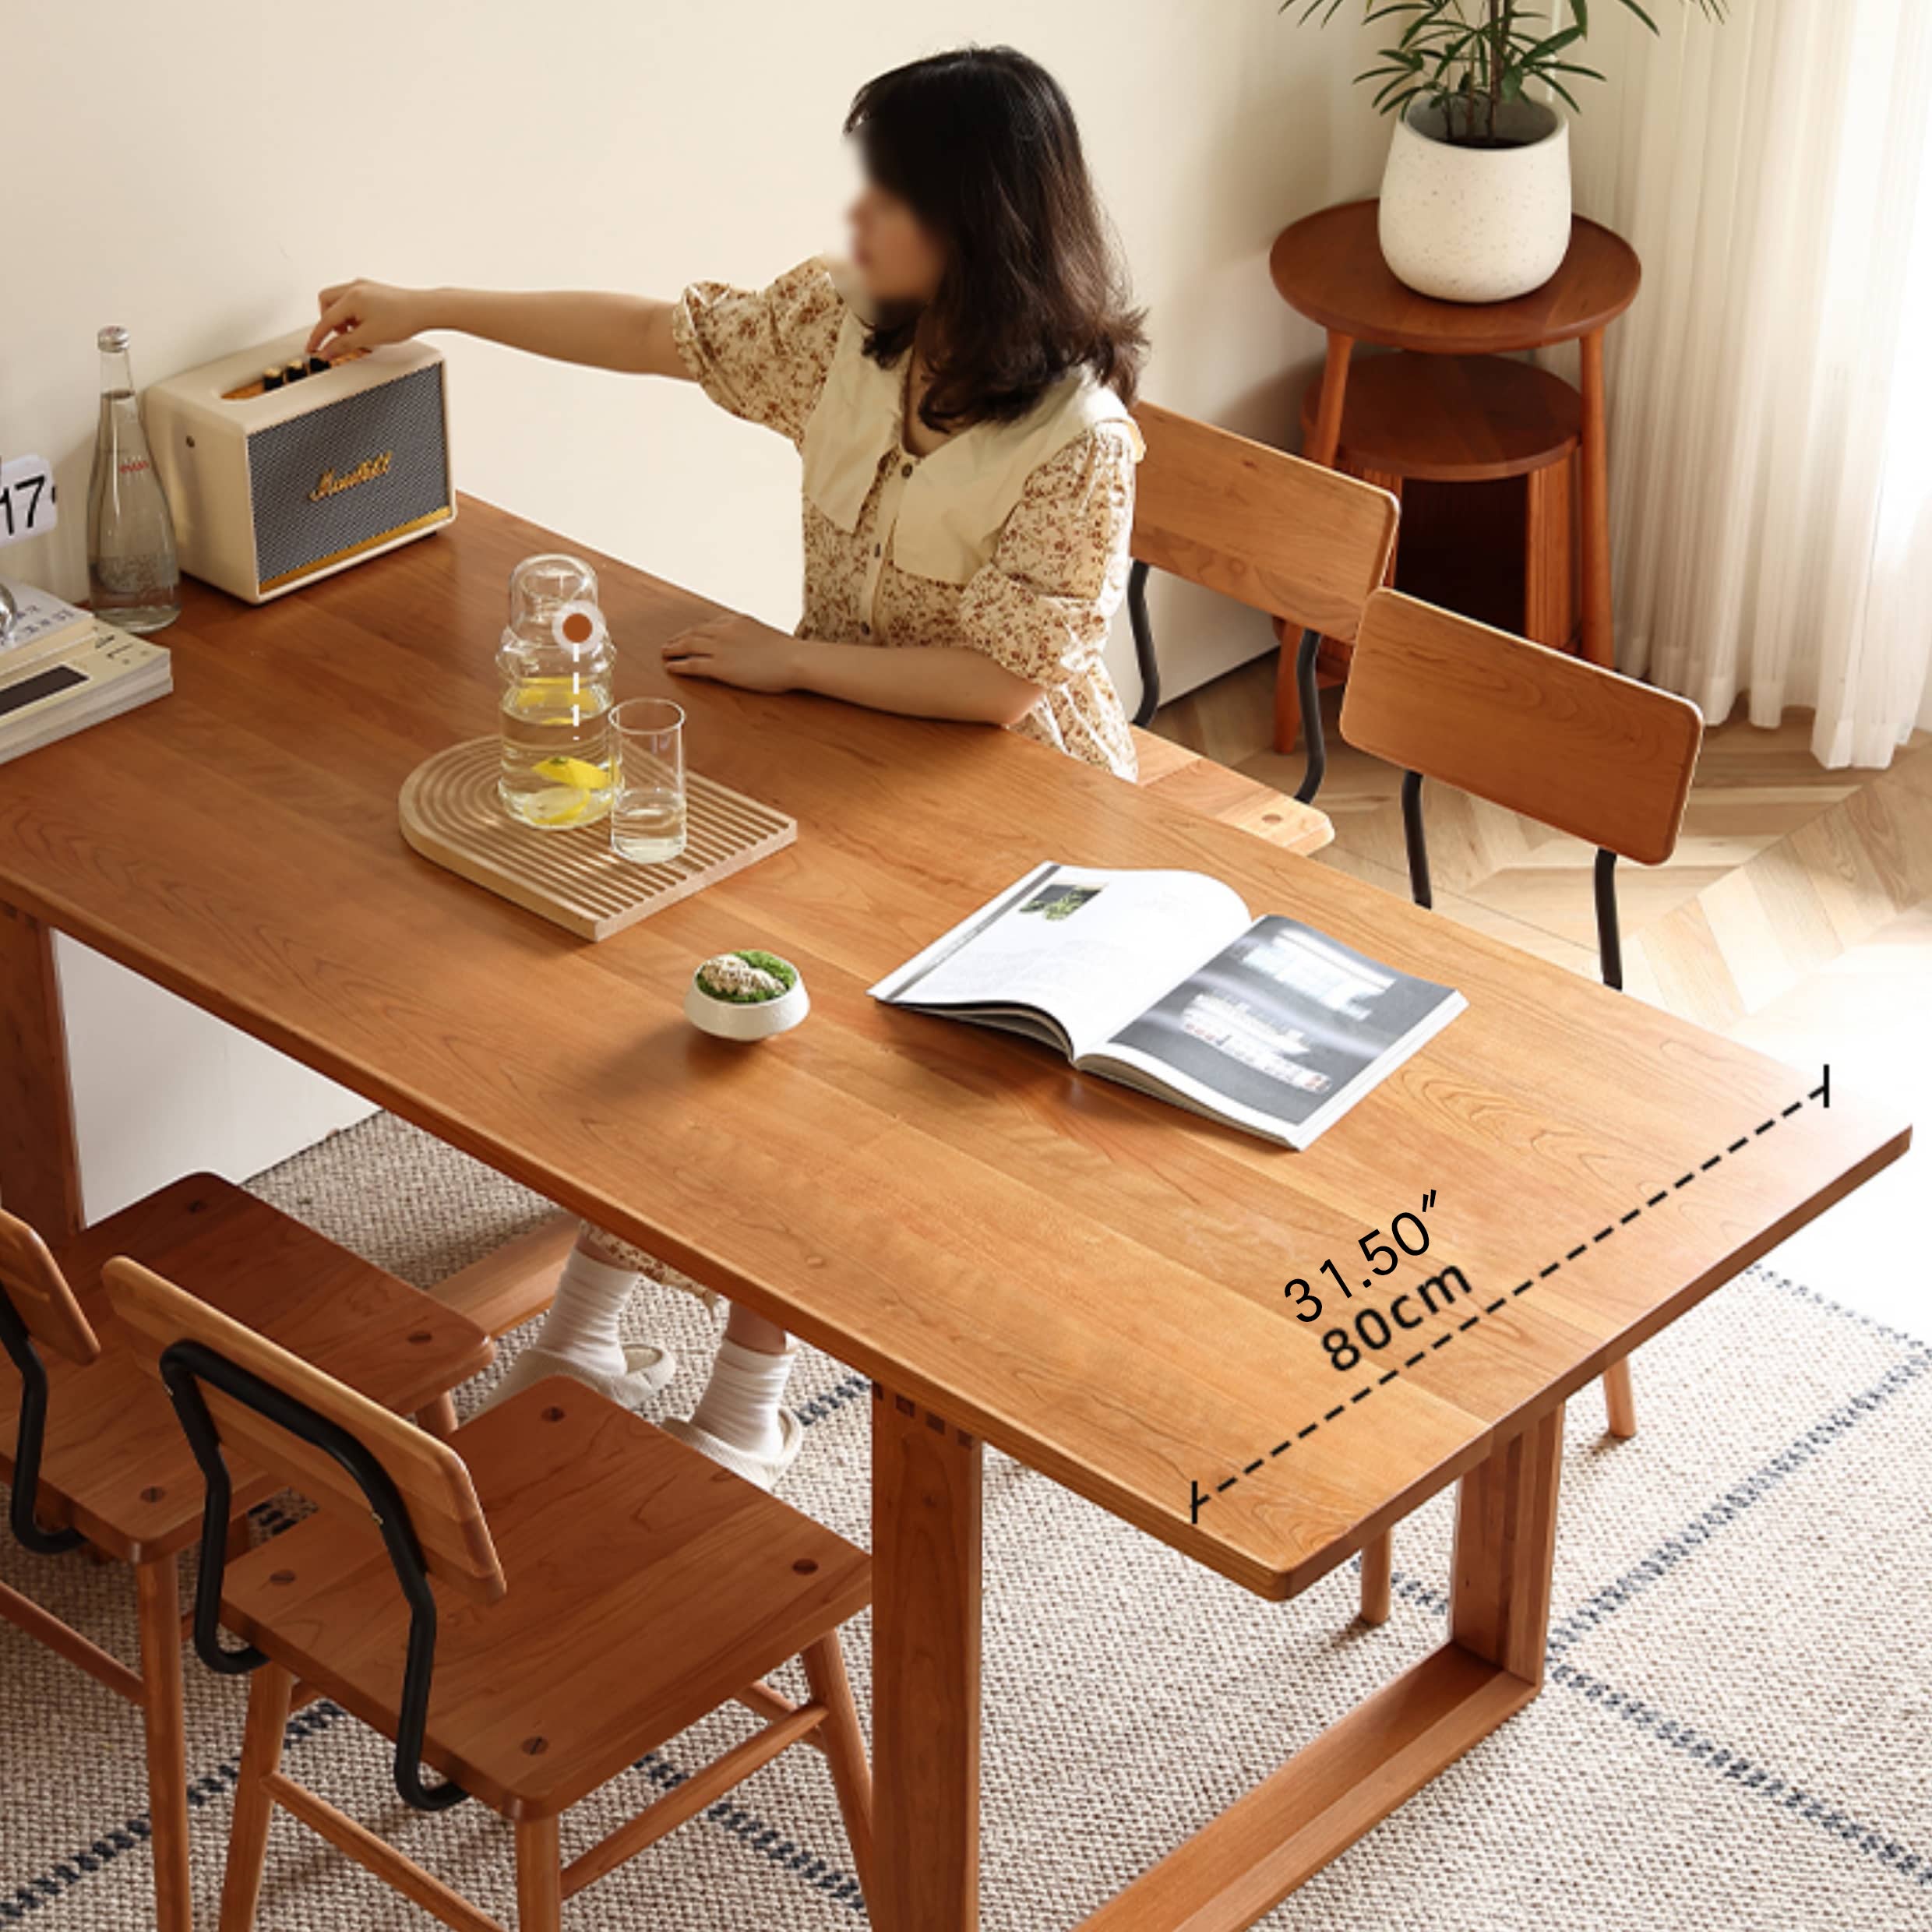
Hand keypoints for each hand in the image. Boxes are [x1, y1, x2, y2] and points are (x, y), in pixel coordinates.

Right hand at [307, 279, 431, 358]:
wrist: (424, 310)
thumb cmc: (403, 319)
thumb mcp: (369, 337)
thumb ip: (344, 344)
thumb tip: (328, 351)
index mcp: (351, 297)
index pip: (325, 320)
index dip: (317, 337)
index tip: (312, 348)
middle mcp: (354, 287)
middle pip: (326, 303)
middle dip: (328, 322)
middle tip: (338, 337)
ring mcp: (364, 286)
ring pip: (338, 300)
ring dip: (341, 318)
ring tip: (356, 333)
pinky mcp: (372, 289)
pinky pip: (352, 300)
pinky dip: (352, 313)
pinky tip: (365, 325)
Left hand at [662, 615, 799, 693]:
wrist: (793, 660)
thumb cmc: (788, 653)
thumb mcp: (767, 636)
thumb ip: (752, 637)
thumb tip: (751, 646)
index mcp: (737, 621)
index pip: (710, 625)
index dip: (696, 631)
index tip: (689, 635)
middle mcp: (724, 630)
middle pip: (694, 632)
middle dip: (679, 638)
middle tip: (669, 644)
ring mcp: (720, 647)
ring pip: (688, 645)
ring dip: (673, 649)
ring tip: (664, 653)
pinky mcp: (719, 666)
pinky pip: (692, 664)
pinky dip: (678, 665)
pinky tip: (670, 668)